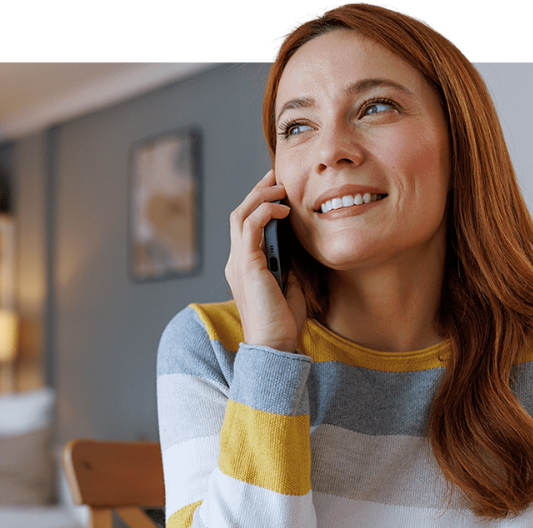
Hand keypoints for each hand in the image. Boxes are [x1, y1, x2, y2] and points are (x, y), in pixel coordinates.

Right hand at [225, 170, 307, 352]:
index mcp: (244, 268)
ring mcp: (238, 263)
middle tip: (277, 176)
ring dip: (260, 196)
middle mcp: (236, 262)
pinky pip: (250, 226)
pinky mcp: (247, 265)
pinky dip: (264, 211)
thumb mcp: (290, 287)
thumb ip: (288, 267)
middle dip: (258, 191)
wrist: (275, 346)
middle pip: (239, 214)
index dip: (260, 205)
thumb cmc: (283, 323)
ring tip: (280, 186)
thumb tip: (296, 249)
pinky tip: (283, 209)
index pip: (246, 227)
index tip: (279, 191)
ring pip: (240, 215)